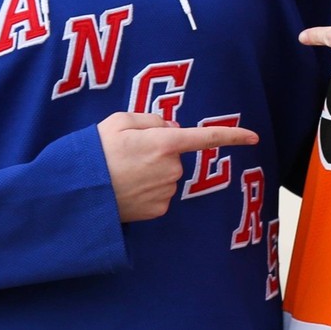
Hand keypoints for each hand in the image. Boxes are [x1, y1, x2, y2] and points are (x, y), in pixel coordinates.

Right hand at [97, 112, 257, 221]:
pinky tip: (127, 188)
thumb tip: (173, 129)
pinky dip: (148, 189)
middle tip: (128, 154)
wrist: (77, 192)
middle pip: (175, 154)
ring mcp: (166, 191)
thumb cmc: (96, 151)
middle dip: (159, 151)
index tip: (253, 137)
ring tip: (122, 172)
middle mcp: (170, 168)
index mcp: (163, 142)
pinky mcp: (158, 210)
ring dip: (152, 171)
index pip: (205, 138)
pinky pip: (160, 193)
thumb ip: (152, 119)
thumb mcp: (119, 121)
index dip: (232, 136)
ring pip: (167, 174)